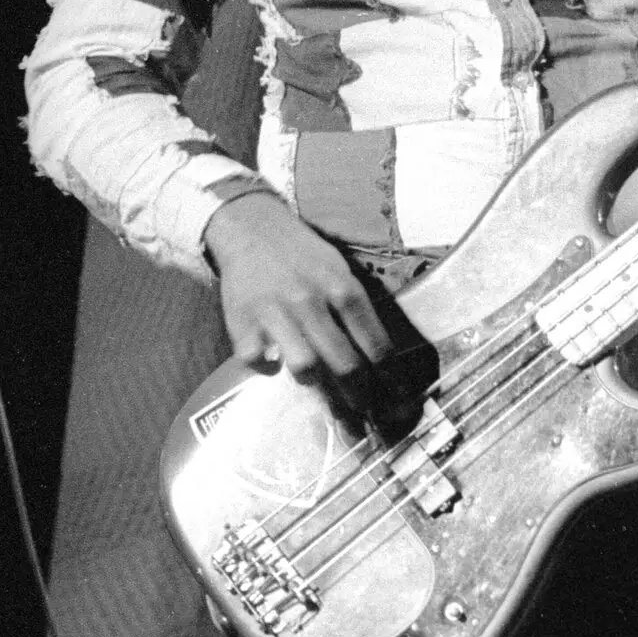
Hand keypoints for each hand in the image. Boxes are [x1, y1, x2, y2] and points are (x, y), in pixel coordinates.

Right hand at [203, 192, 391, 378]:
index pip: (374, 341)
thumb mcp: (339, 269)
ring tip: (316, 381)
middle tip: (361, 408)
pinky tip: (273, 362)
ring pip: (304, 366)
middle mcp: (311, 301)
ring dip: (314, 379)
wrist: (252, 229)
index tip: (395, 395)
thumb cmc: (303, 255)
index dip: (387, 375)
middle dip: (357, 393)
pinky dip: (266, 368)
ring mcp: (276, 312)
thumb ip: (356, 308)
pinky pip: (258, 361)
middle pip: (343, 362)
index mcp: (342, 287)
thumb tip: (380, 356)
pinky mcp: (242, 321)